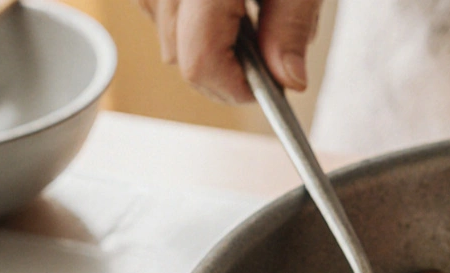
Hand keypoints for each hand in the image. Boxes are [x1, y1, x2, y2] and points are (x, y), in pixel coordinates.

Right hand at [136, 0, 322, 101]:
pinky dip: (188, 20)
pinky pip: (159, 15)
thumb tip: (289, 82)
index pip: (199, 63)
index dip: (236, 87)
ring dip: (205, 42)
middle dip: (227, 67)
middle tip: (266, 42)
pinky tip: (220, 0)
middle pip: (180, 60)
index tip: (270, 87)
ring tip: (243, 8)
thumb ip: (290, 28)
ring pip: (168, 42)